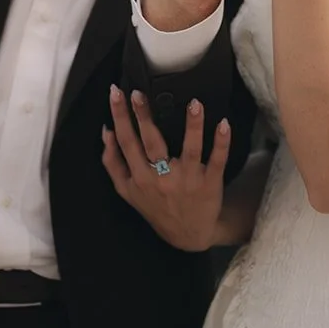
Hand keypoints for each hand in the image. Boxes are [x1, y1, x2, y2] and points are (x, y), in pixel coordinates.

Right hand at [102, 85, 230, 251]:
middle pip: (151, 143)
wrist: (188, 235)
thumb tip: (106, 132)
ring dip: (192, 126)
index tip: (116, 93)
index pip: (126, 143)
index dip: (120, 118)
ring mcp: (187, 180)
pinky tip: (223, 123)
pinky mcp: (210, 182)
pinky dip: (221, 143)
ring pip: (190, 150)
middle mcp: (162, 179)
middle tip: (138, 92)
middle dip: (143, 117)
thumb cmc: (156, 206)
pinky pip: (217, 160)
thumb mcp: (127, 191)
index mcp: (140, 179)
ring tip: (193, 103)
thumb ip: (113, 163)